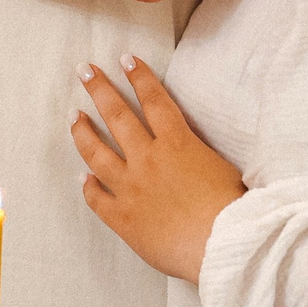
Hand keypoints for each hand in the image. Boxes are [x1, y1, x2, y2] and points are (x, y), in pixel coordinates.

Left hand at [71, 57, 244, 285]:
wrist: (222, 248)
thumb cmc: (234, 211)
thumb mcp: (224, 169)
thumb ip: (201, 155)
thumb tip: (192, 151)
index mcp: (178, 144)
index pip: (155, 101)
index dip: (140, 77)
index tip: (125, 59)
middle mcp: (149, 160)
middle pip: (117, 116)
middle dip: (100, 89)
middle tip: (84, 69)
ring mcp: (131, 188)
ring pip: (97, 153)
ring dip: (82, 131)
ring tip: (73, 116)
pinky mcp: (122, 217)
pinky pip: (97, 198)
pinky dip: (88, 186)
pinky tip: (82, 178)